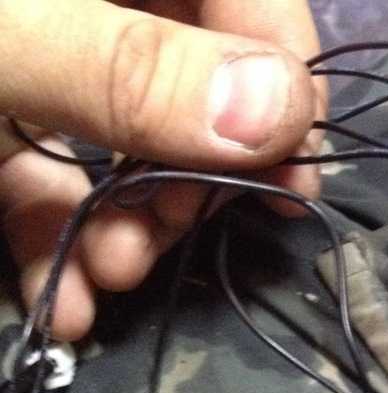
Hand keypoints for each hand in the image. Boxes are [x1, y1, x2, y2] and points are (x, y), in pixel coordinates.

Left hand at [0, 0, 326, 339]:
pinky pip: (56, 176)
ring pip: (134, 141)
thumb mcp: (3, 36)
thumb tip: (284, 118)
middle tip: (180, 222)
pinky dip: (67, 242)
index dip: (286, 79)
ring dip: (138, 225)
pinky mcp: (3, 119)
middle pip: (202, 82)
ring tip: (112, 271)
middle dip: (199, 174)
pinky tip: (69, 301)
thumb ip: (134, 71)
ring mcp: (50, 64)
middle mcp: (95, 6)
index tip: (291, 174)